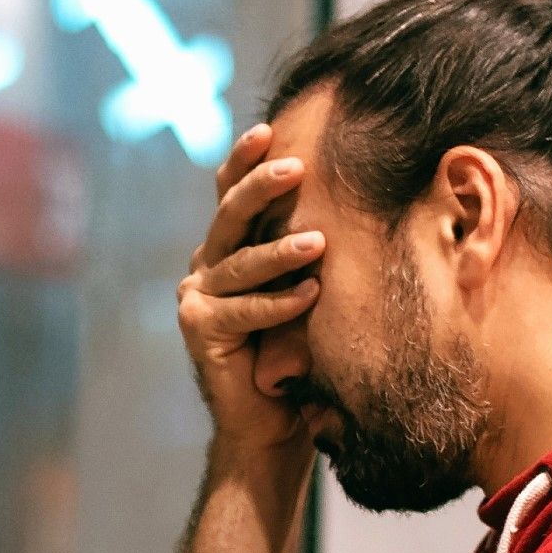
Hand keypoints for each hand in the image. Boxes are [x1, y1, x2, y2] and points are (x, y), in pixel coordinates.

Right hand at [174, 123, 324, 470]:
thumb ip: (306, 249)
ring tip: (318, 242)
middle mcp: (205, 266)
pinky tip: (308, 295)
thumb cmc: (298, 352)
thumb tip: (355, 199)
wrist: (272, 422)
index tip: (270, 130)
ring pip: (239, 263)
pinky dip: (277, 303)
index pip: (231, 194)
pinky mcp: (199, 330)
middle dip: (260, 187)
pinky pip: (241, 310)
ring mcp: (196, 297)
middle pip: (229, 215)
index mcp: (227, 248)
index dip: (245, 161)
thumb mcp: (303, 288)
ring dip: (280, 252)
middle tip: (296, 168)